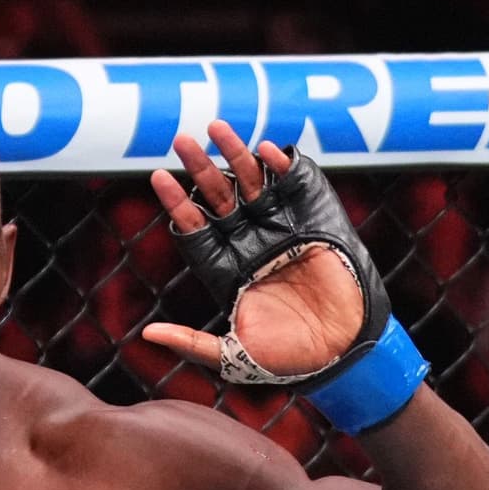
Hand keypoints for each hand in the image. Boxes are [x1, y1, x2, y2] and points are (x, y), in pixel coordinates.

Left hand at [141, 122, 363, 381]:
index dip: (178, 204)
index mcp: (228, 271)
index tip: (158, 177)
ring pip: (252, 184)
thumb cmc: (287, 362)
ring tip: (217, 128)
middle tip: (181, 139)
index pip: (196, 229)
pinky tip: (265, 151)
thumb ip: (192, 343)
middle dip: (200, 169)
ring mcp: (283, 231)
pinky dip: (282, 167)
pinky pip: (296, 187)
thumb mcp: (233, 357)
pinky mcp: (315, 224)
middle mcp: (251, 245)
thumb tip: (147, 334)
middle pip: (219, 198)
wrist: (341, 356)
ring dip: (235, 155)